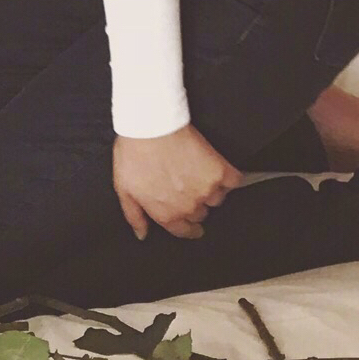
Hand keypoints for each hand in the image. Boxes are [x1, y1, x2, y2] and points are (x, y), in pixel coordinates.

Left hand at [113, 124, 242, 240]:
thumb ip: (134, 216)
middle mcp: (188, 206)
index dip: (189, 229)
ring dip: (211, 191)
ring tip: (202, 177)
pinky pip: (234, 182)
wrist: (152, 125)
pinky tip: (223, 173)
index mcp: (166, 213)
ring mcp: (206, 189)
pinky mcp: (219, 170)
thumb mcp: (124, 188)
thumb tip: (142, 233)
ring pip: (217, 199)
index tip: (193, 227)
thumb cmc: (135, 153)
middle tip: (189, 190)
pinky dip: (231, 179)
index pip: (184, 231)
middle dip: (195, 205)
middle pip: (200, 214)